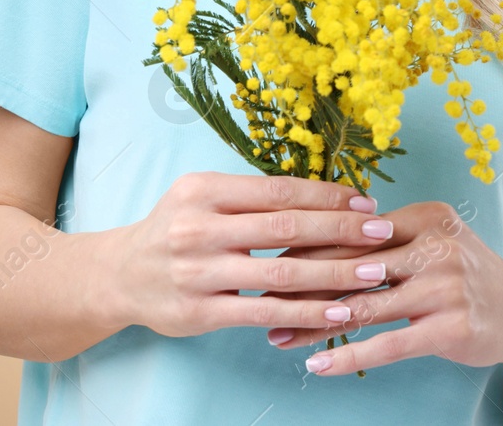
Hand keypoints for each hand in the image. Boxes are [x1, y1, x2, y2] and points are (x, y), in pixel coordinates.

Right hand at [92, 171, 396, 339]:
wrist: (119, 275)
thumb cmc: (174, 230)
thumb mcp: (201, 198)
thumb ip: (251, 197)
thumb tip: (322, 195)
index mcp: (204, 191)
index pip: (279, 191)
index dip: (327, 196)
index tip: (366, 202)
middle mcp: (198, 228)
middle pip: (285, 227)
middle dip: (341, 230)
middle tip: (383, 232)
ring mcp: (198, 272)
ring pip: (280, 273)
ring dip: (334, 274)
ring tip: (374, 273)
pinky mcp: (200, 312)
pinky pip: (265, 313)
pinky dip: (306, 313)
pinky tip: (338, 311)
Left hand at [259, 200, 502, 375]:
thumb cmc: (459, 276)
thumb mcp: (428, 243)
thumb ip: (381, 241)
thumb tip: (310, 244)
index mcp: (424, 217)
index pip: (353, 231)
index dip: (307, 247)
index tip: (268, 263)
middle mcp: (436, 246)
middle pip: (354, 267)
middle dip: (302, 286)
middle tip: (261, 301)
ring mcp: (446, 287)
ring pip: (364, 306)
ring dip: (314, 324)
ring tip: (277, 336)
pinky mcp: (450, 327)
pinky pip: (388, 344)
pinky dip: (348, 356)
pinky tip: (317, 365)